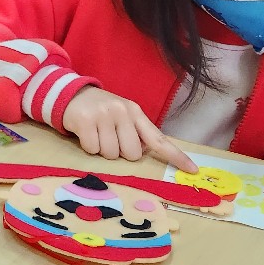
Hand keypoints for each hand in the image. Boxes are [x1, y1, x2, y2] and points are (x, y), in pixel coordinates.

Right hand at [61, 86, 198, 172]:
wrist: (71, 94)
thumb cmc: (101, 111)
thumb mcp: (123, 116)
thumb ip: (137, 132)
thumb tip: (149, 152)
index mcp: (136, 112)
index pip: (159, 138)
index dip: (175, 156)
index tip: (192, 170)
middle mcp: (122, 111)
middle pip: (132, 154)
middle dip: (120, 152)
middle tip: (110, 138)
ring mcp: (104, 114)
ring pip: (111, 154)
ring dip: (102, 150)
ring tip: (97, 134)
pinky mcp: (85, 120)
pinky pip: (93, 150)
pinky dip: (88, 147)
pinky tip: (86, 133)